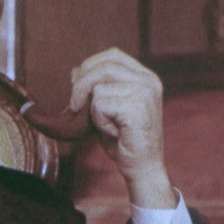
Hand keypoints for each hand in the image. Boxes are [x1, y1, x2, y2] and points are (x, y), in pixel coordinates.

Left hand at [68, 48, 175, 207]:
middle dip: (81, 85)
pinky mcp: (138, 107)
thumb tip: (75, 71)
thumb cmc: (123, 140)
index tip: (76, 86)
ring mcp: (146, 93)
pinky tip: (113, 132)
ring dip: (92, 108)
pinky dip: (98, 120)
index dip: (89, 66)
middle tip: (74, 107)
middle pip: (104, 66)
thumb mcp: (106, 108)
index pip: (112, 55)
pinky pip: (100, 104)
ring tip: (105, 124)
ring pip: (99, 86)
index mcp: (145, 77)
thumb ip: (95, 88)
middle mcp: (149, 81)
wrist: (141, 168)